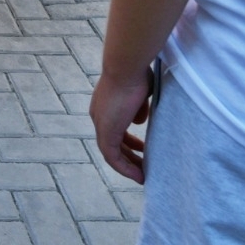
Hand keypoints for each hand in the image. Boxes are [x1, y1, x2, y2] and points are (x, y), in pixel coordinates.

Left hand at [90, 67, 154, 183]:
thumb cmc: (136, 73)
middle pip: (113, 143)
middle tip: (144, 166)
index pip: (115, 128)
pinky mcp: (106, 133)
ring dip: (128, 166)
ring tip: (143, 176)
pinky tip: (139, 176)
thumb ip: (139, 108)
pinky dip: (125, 169)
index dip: (129, 140)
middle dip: (129, 156)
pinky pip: (113, 158)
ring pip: (112, 153)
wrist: (126, 67)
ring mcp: (101, 124)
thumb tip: (139, 121)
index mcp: (105, 105)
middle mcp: (99, 116)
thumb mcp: (140, 93)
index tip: (143, 148)